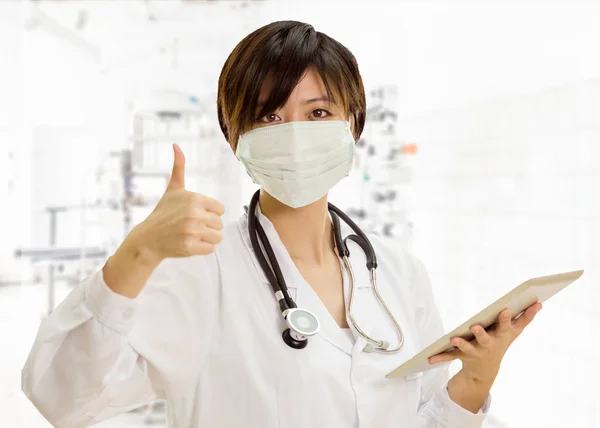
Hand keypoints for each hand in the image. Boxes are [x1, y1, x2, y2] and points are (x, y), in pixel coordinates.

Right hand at [136, 144, 224, 259]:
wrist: (148, 239)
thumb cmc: (163, 212)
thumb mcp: (173, 189)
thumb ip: (179, 167)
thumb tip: (176, 145)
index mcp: (195, 198)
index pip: (220, 209)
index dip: (210, 213)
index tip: (196, 214)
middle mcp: (194, 214)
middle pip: (219, 224)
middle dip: (208, 226)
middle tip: (191, 226)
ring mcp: (192, 231)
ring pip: (217, 237)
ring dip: (207, 238)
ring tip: (191, 235)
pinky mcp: (190, 247)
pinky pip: (210, 249)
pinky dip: (202, 248)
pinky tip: (189, 243)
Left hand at [428, 302, 542, 384]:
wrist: (486, 369)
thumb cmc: (501, 342)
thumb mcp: (514, 332)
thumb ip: (526, 317)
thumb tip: (539, 303)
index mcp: (501, 336)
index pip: (505, 326)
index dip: (505, 319)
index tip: (505, 309)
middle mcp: (489, 345)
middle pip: (486, 339)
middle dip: (481, 333)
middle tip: (475, 326)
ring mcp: (476, 352)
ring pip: (468, 348)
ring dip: (462, 344)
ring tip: (455, 338)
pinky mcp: (462, 356)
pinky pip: (450, 356)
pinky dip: (440, 356)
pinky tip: (430, 358)